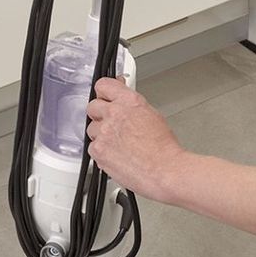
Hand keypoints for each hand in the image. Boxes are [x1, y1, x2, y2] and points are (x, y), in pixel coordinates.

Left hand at [86, 77, 185, 201]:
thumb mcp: (152, 115)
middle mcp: (114, 113)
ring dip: (100, 134)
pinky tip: (115, 155)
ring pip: (91, 128)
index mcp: (129, 101)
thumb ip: (132, 106)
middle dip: (100, 114)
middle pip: (93, 106)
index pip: (103, 85)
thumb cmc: (163, 148)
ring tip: (117, 144)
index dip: (103, 92)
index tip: (105, 96)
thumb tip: (124, 103)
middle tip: (110, 123)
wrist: (164, 171)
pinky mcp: (98, 150)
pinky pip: (92, 147)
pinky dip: (100, 151)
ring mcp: (104, 132)